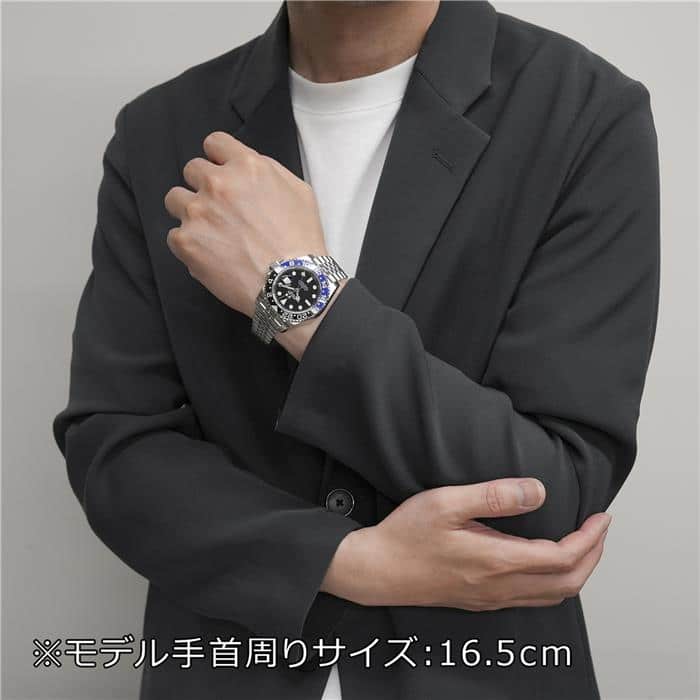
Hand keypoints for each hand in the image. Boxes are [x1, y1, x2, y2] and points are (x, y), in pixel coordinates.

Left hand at [164, 132, 327, 316]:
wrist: (290, 284)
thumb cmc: (300, 242)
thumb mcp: (299, 192)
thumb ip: (268, 172)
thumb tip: (246, 169)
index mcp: (246, 167)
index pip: (214, 143)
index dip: (218, 159)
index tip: (222, 174)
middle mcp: (218, 184)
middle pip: (192, 169)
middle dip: (204, 186)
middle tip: (220, 210)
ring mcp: (198, 212)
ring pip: (175, 199)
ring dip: (190, 212)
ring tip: (210, 233)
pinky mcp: (186, 241)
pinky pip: (174, 236)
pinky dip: (189, 245)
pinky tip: (211, 255)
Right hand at [322, 478, 610, 609]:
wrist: (376, 571)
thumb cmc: (406, 536)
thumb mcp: (446, 503)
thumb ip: (494, 496)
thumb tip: (537, 491)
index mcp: (496, 560)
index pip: (563, 557)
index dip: (590, 538)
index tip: (602, 517)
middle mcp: (499, 586)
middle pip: (568, 583)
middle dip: (593, 556)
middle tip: (600, 529)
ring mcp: (490, 598)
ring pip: (553, 596)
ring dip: (577, 571)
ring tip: (583, 545)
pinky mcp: (480, 601)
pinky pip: (532, 599)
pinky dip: (555, 582)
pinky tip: (546, 563)